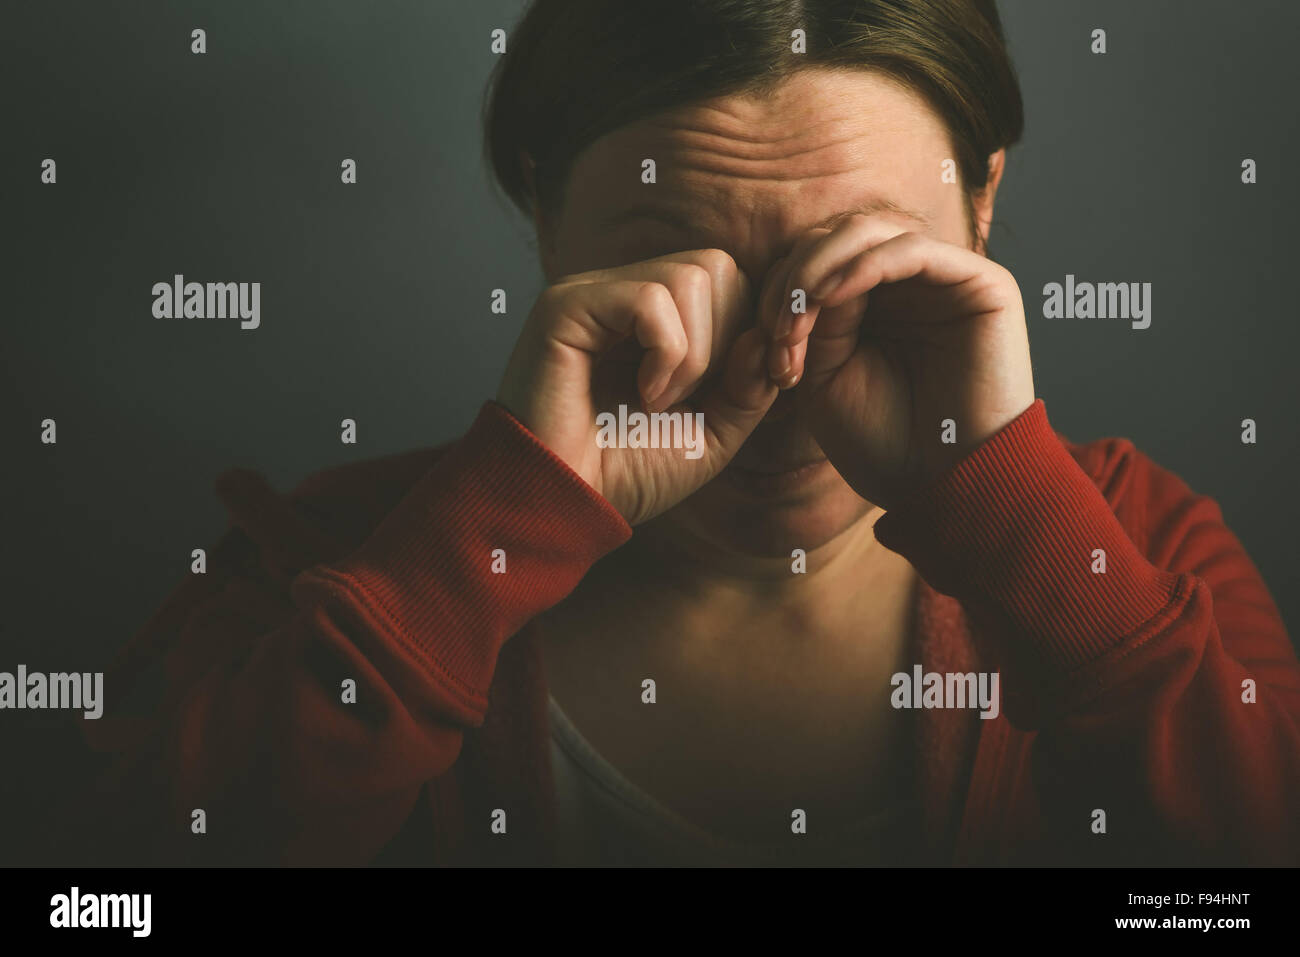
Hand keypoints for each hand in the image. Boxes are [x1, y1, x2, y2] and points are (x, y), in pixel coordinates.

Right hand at [497, 249, 777, 524]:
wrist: (562, 506)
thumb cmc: (626, 474)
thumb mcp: (712, 434)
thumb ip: (750, 385)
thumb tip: (769, 336)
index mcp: (655, 317)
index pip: (732, 281)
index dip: (750, 333)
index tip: (740, 393)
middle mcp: (623, 293)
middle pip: (718, 267)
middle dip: (726, 341)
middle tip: (687, 400)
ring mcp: (594, 293)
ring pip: (691, 277)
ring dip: (695, 355)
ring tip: (658, 402)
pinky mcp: (568, 305)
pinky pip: (651, 299)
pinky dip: (666, 354)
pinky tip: (644, 395)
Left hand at [758, 218, 1035, 509]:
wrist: (945, 486)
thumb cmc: (883, 443)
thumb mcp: (823, 376)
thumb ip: (810, 319)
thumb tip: (799, 275)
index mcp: (872, 302)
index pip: (813, 260)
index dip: (777, 291)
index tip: (763, 351)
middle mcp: (908, 282)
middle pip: (833, 237)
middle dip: (791, 280)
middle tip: (776, 336)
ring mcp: (945, 277)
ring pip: (866, 232)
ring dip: (816, 270)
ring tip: (795, 322)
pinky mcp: (982, 282)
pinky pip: (911, 249)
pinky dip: (862, 266)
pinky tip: (830, 297)